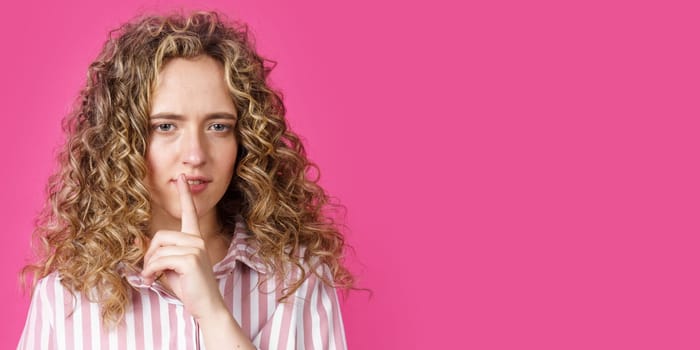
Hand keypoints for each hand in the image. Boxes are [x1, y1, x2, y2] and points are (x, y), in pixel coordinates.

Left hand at [141, 173, 225, 320]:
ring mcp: (196, 248)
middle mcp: (197, 240)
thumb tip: (135, 238)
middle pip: (160, 236)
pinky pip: (160, 260)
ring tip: (153, 278)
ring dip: (149, 266)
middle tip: (150, 271)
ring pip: (158, 249)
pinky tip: (154, 280)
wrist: (207, 306)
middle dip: (149, 255)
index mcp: (195, 239)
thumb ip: (156, 253)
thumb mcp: (169, 267)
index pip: (190, 213)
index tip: (182, 178)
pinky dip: (151, 271)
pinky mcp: (190, 259)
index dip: (185, 195)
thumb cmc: (189, 287)